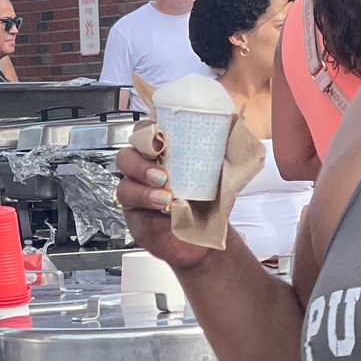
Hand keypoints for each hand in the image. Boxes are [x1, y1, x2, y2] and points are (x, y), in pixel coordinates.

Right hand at [115, 143, 216, 270]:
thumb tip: (236, 124)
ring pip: (124, 185)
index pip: (142, 133)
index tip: (159, 139)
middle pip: (126, 157)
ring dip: (143, 191)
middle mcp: (143, 171)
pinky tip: (164, 212)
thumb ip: (221, 150)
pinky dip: (148, 210)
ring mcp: (137, 194)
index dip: (145, 132)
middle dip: (140, 164)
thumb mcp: (219, 173)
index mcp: (160, 154)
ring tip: (165, 198)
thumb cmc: (209, 203)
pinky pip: (132, 211)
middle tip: (163, 176)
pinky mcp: (136, 218)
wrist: (207, 236)